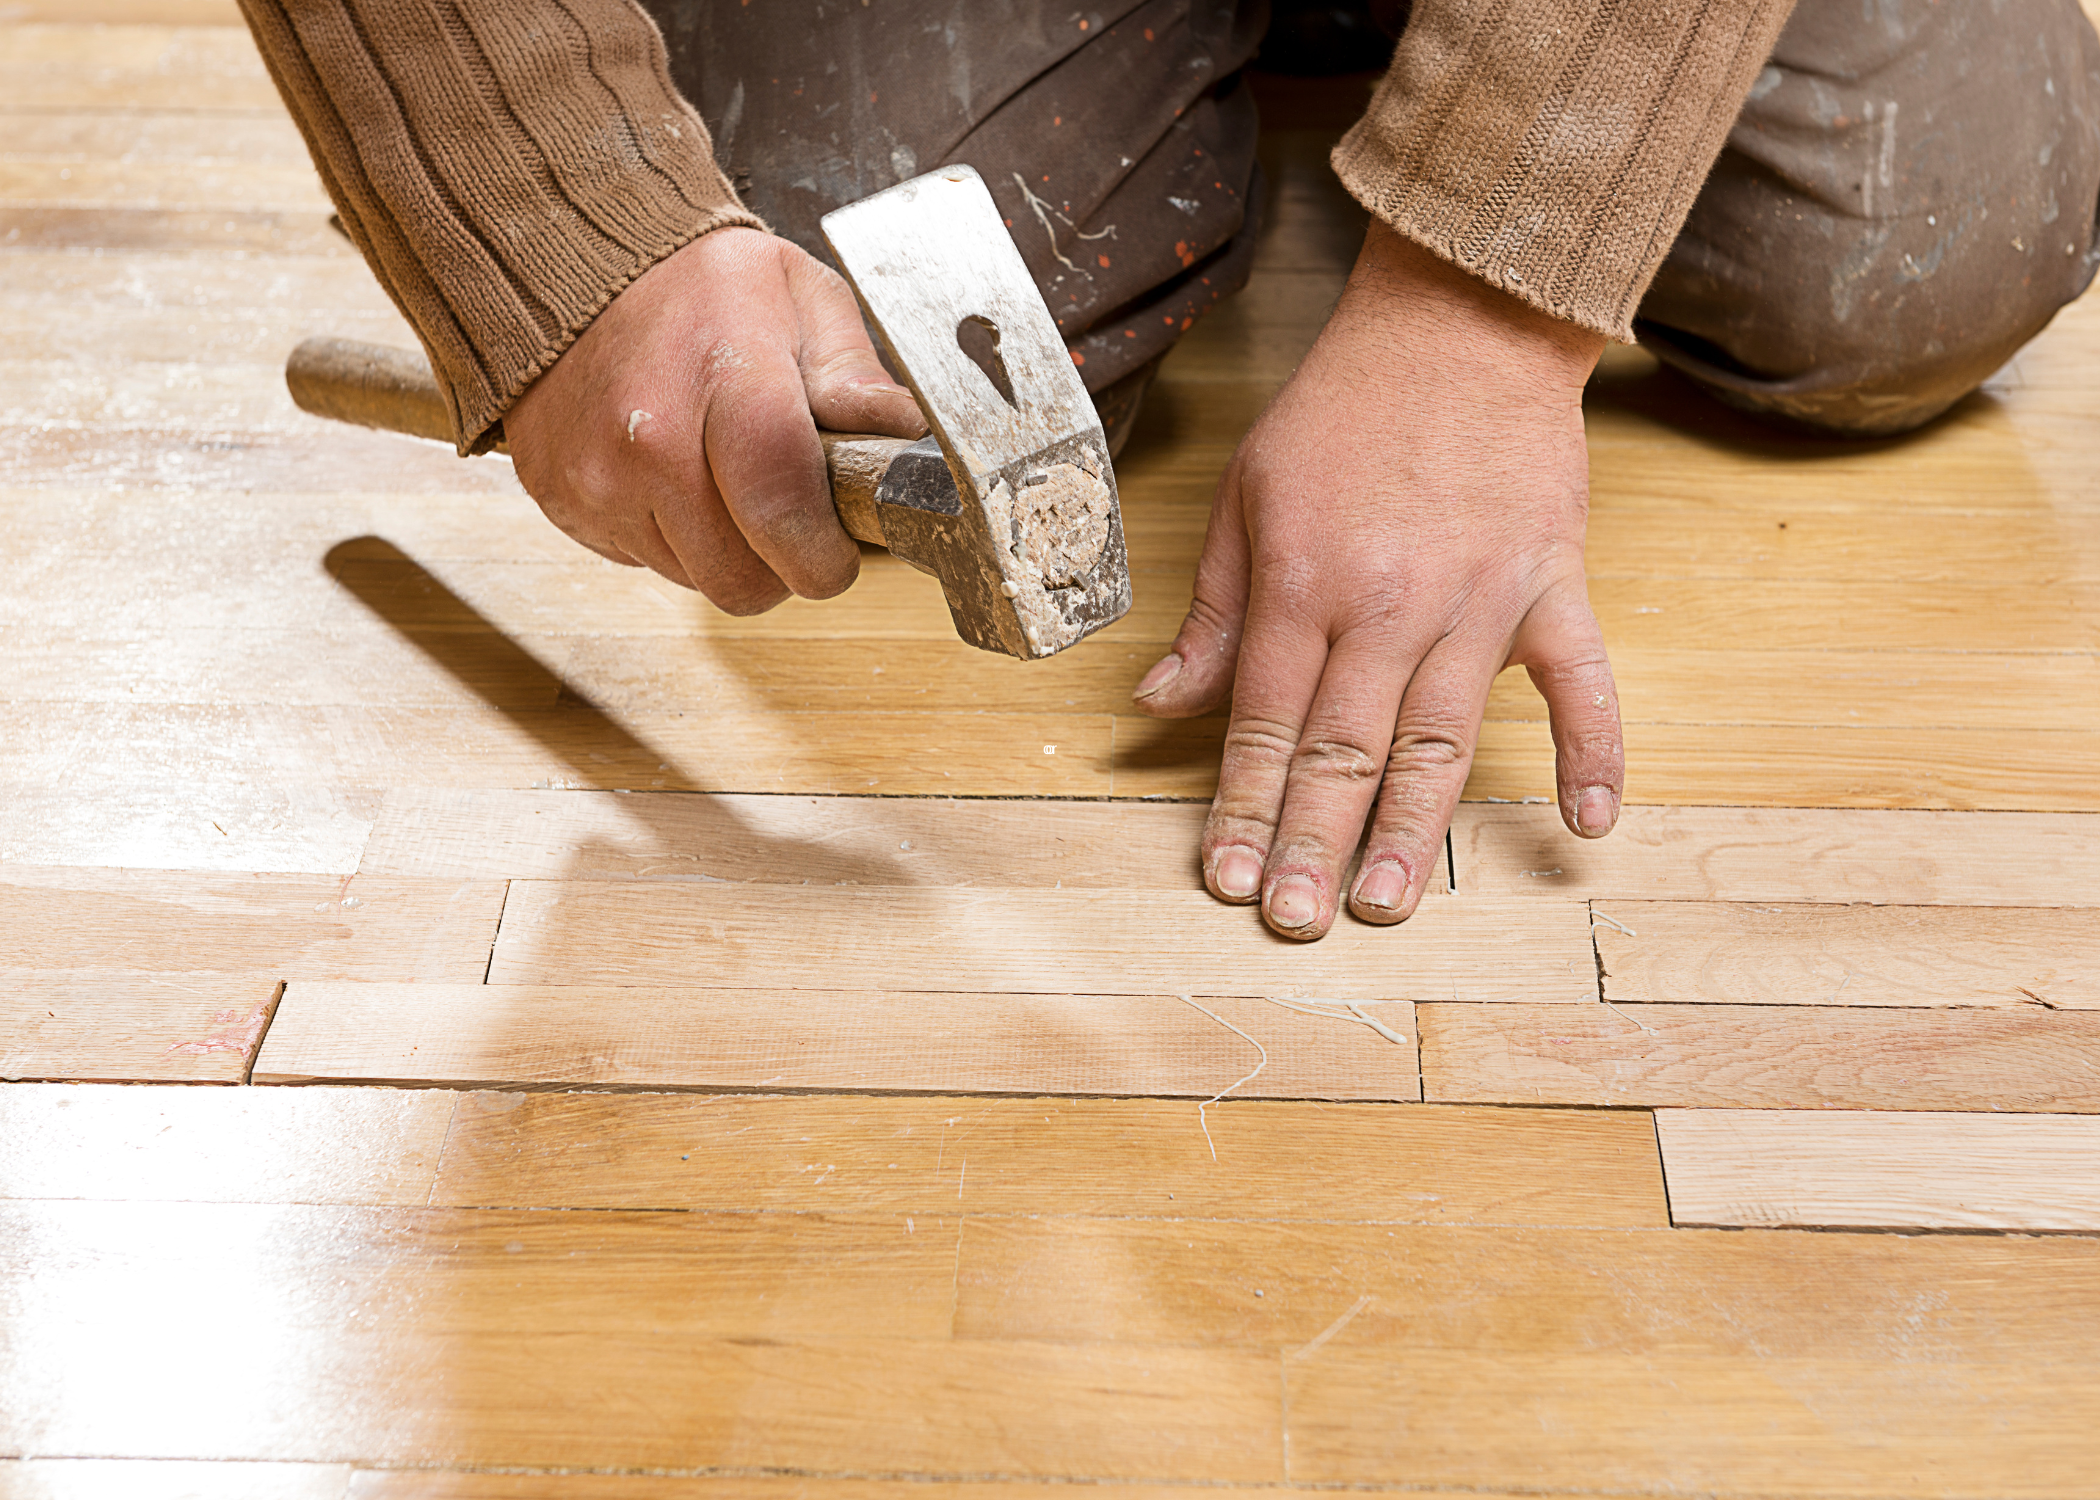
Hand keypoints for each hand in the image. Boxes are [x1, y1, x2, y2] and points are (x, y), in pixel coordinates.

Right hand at [505, 227, 926, 612]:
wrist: (573, 271)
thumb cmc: (700, 286)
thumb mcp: (799, 295)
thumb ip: (853, 372)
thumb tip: (900, 434)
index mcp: (724, 377)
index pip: (782, 507)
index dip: (824, 552)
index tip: (840, 546)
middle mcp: (650, 440)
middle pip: (744, 577)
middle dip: (784, 562)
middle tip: (791, 511)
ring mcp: (599, 480)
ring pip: (700, 582)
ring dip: (731, 552)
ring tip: (728, 480)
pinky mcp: (567, 505)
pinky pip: (649, 566)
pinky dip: (677, 538)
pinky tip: (677, 477)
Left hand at [1132, 221, 1623, 939]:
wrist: (1461, 322)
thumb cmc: (1343, 408)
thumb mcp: (1246, 495)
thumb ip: (1212, 613)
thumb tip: (1161, 705)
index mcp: (1303, 581)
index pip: (1263, 721)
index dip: (1242, 806)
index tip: (1224, 878)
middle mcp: (1388, 604)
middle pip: (1343, 750)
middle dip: (1312, 843)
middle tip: (1292, 921)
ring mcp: (1478, 601)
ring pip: (1439, 741)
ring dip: (1413, 832)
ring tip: (1387, 908)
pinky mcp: (1551, 586)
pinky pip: (1583, 684)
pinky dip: (1594, 753)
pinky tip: (1588, 828)